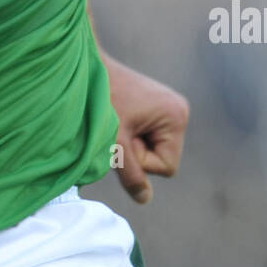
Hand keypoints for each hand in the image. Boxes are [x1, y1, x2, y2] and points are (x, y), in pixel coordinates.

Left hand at [104, 58, 188, 203]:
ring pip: (153, 149)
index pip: (166, 167)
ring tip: (117, 121)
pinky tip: (120, 117)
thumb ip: (130, 173)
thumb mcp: (115, 141)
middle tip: (118, 128)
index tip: (124, 138)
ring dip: (132, 143)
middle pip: (162, 159)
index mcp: (176, 117)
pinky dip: (131, 134)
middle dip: (137, 152)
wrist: (87, 66)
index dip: (141, 162)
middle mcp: (179, 111)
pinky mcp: (156, 106)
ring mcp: (169, 108)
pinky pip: (147, 136)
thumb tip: (144, 199)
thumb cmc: (101, 100)